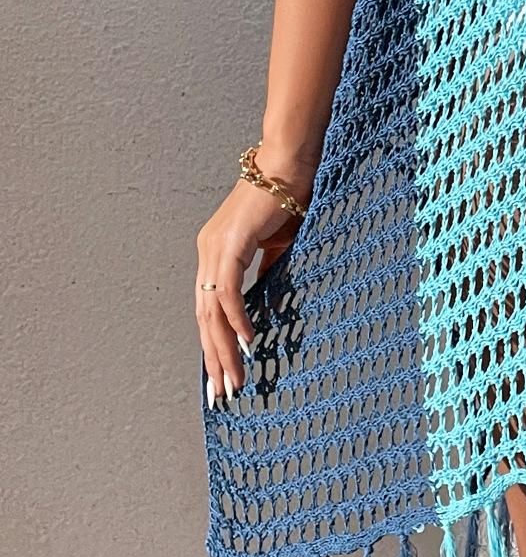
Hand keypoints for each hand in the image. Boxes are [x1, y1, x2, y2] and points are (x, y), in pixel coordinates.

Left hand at [194, 147, 314, 408]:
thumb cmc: (289, 197)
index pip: (209, 311)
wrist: (290, 162)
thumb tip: (269, 302)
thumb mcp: (279, 245)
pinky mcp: (231, 243)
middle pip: (204, 318)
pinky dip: (237, 317)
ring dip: (224, 348)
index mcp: (216, 255)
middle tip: (224, 394)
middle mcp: (208, 254)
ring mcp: (215, 249)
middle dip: (215, 359)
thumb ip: (270, 272)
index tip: (225, 376)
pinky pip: (229, 290)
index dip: (215, 345)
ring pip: (212, 310)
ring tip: (235, 378)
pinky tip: (247, 340)